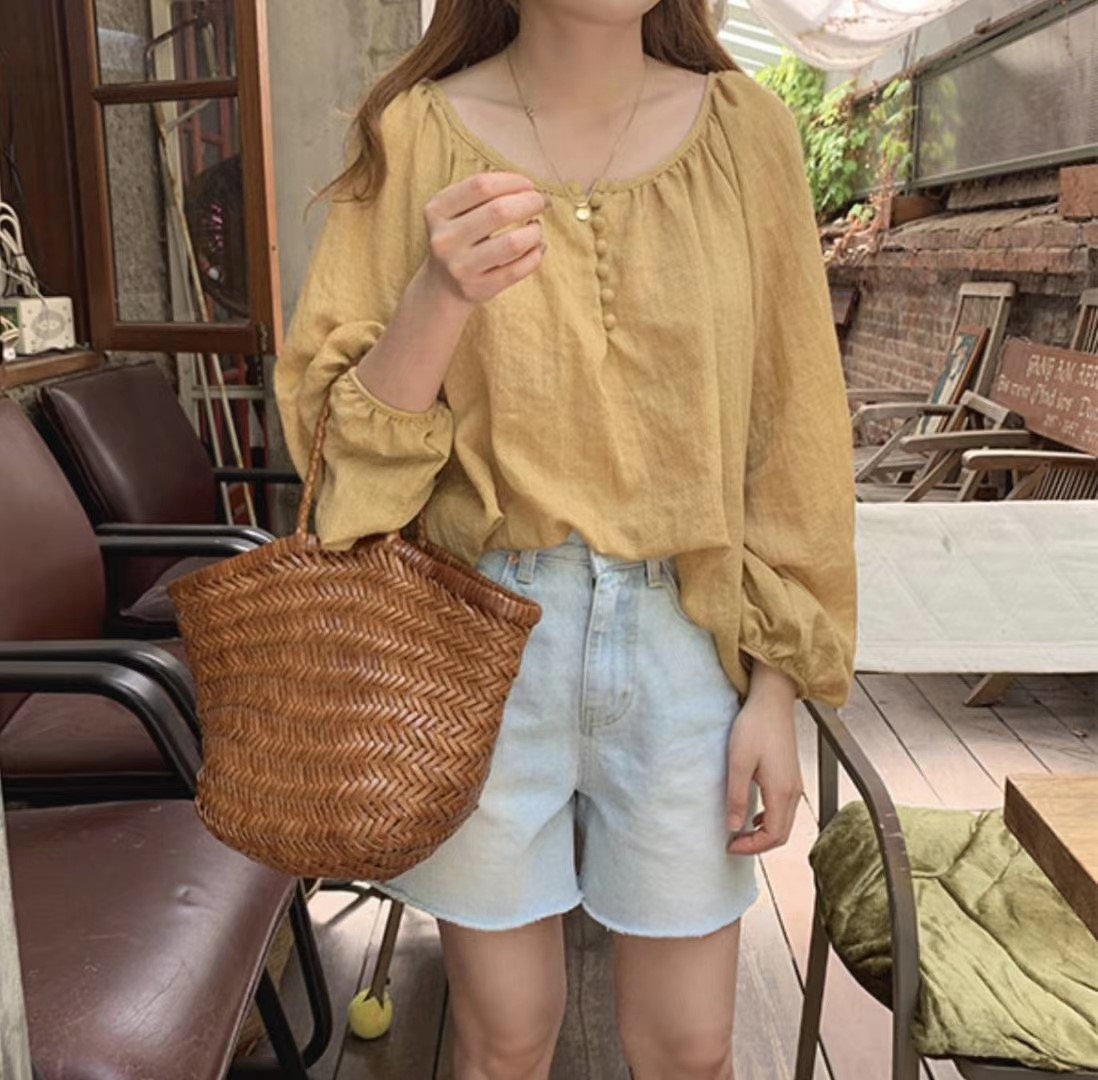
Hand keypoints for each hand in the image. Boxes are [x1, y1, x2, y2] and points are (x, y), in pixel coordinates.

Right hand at [421, 171, 546, 306]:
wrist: (442, 285)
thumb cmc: (460, 237)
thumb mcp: (455, 210)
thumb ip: (484, 194)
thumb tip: (530, 189)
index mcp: (437, 210)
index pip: (482, 186)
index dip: (512, 181)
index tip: (529, 185)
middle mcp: (445, 239)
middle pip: (499, 211)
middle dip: (530, 202)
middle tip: (541, 202)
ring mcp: (461, 267)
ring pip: (513, 243)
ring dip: (535, 232)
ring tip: (536, 228)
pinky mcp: (478, 289)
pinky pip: (518, 269)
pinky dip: (535, 255)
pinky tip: (536, 247)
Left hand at [725, 663, 803, 855]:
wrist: (772, 701)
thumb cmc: (754, 728)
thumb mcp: (738, 763)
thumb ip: (737, 796)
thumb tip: (733, 827)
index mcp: (781, 791)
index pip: (773, 836)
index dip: (751, 847)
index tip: (730, 845)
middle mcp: (793, 791)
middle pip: (781, 834)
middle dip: (758, 845)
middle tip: (733, 843)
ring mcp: (794, 783)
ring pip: (784, 822)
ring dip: (764, 833)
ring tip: (740, 832)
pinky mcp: (790, 775)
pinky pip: (784, 808)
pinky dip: (770, 819)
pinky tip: (753, 815)